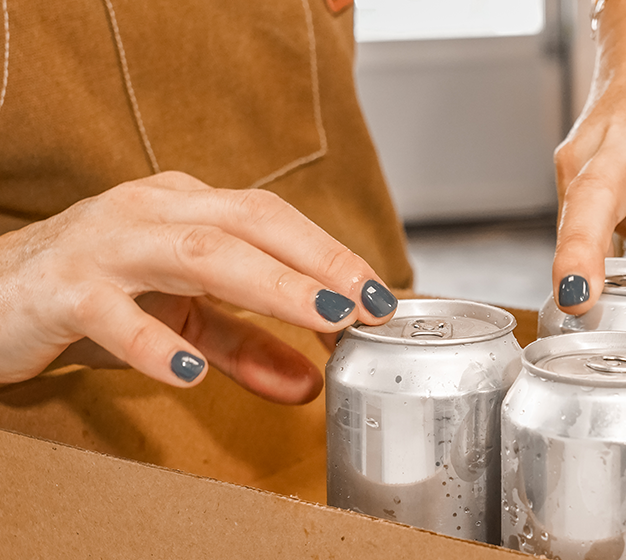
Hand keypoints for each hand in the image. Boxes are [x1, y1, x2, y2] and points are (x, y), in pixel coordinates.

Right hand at [0, 172, 398, 403]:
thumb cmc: (93, 292)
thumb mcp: (182, 319)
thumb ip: (246, 346)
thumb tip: (310, 380)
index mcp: (187, 207)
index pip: (273, 218)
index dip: (331, 252)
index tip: (381, 296)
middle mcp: (152, 211)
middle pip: (248, 223)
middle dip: (318, 261)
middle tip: (370, 304)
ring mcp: (106, 244)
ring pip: (197, 252)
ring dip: (270, 286)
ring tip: (322, 317)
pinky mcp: (62, 289)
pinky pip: (113, 313)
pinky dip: (155, 343)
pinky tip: (190, 375)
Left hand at [551, 0, 625, 312]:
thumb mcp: (601, 156)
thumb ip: (603, 214)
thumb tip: (609, 274)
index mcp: (586, 154)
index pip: (573, 209)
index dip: (571, 254)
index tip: (572, 296)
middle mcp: (623, 140)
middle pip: (601, 191)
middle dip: (590, 243)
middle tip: (591, 292)